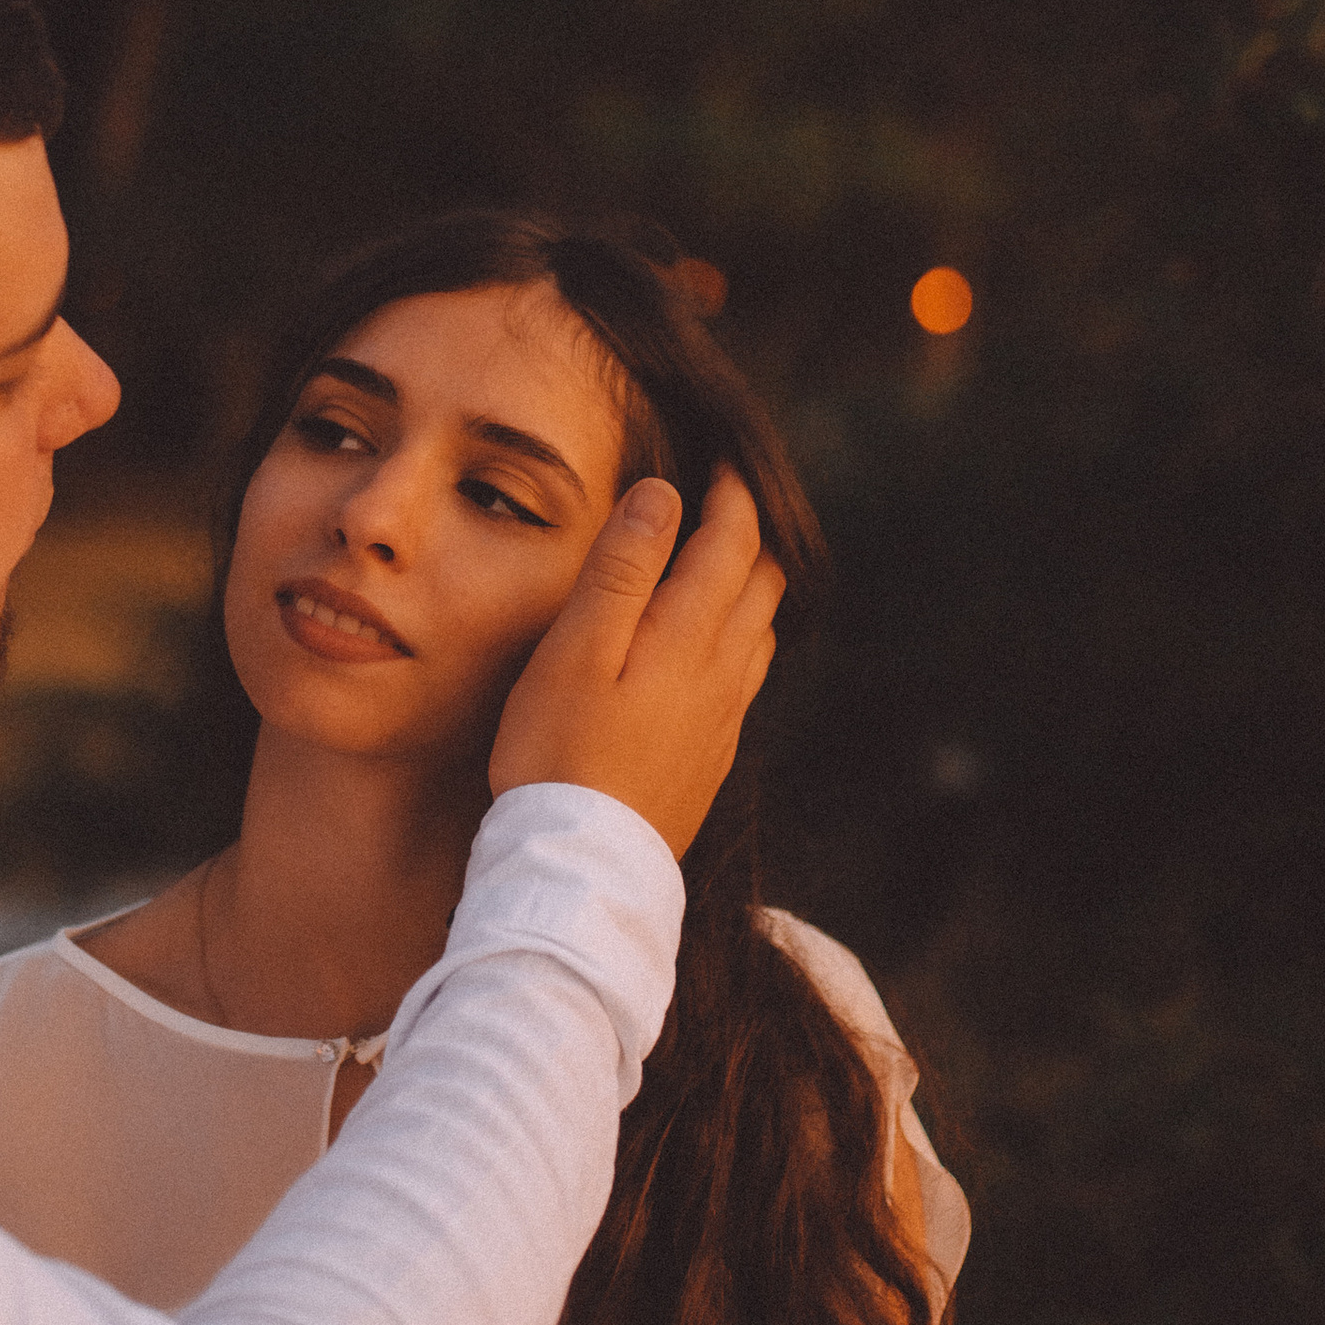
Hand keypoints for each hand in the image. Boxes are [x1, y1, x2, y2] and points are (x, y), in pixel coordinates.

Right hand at [489, 471, 783, 858]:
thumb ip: (622, 569)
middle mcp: (723, 674)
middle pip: (764, 583)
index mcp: (690, 636)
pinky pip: (744, 678)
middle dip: (752, 532)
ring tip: (724, 562)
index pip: (734, 542)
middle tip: (728, 499)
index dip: (734, 493)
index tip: (723, 459)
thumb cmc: (560, 753)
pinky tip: (707, 648)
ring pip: (760, 632)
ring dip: (752, 585)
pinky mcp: (710, 757)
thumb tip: (664, 496)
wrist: (580, 866)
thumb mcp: (577, 650)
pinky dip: (738, 636)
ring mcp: (723, 719)